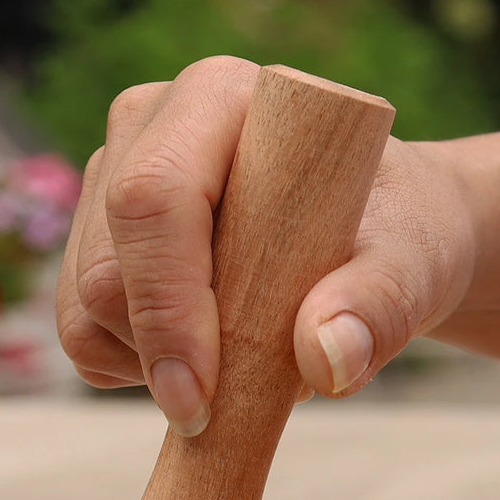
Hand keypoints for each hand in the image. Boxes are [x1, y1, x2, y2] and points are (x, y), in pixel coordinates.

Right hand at [56, 56, 474, 434]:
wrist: (385, 243)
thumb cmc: (400, 239)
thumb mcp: (414, 268)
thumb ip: (380, 307)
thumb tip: (326, 360)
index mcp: (219, 99)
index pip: (155, 198)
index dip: (168, 306)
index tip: (203, 400)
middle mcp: (146, 128)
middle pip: (106, 270)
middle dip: (167, 357)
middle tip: (247, 400)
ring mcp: (110, 184)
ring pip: (85, 310)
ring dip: (159, 369)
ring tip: (250, 362)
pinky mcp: (100, 244)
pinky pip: (85, 337)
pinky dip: (141, 375)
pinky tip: (211, 360)